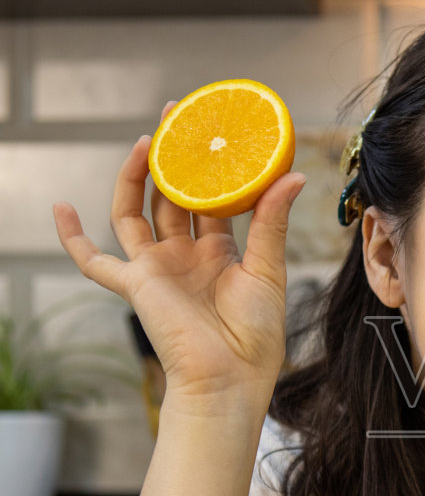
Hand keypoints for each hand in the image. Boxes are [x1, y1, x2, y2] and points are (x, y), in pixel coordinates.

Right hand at [52, 116, 305, 410]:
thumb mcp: (269, 270)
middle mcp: (184, 256)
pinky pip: (94, 261)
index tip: (215, 134)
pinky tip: (61, 208)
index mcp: (219, 253)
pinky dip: (73, 238)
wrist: (230, 379)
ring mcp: (157, 268)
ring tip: (147, 140)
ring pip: (136, 213)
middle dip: (173, 159)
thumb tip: (292, 177)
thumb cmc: (256, 337)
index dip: (210, 169)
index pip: (210, 199)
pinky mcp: (136, 284)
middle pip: (171, 197)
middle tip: (178, 117)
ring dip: (137, 177)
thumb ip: (272, 223)